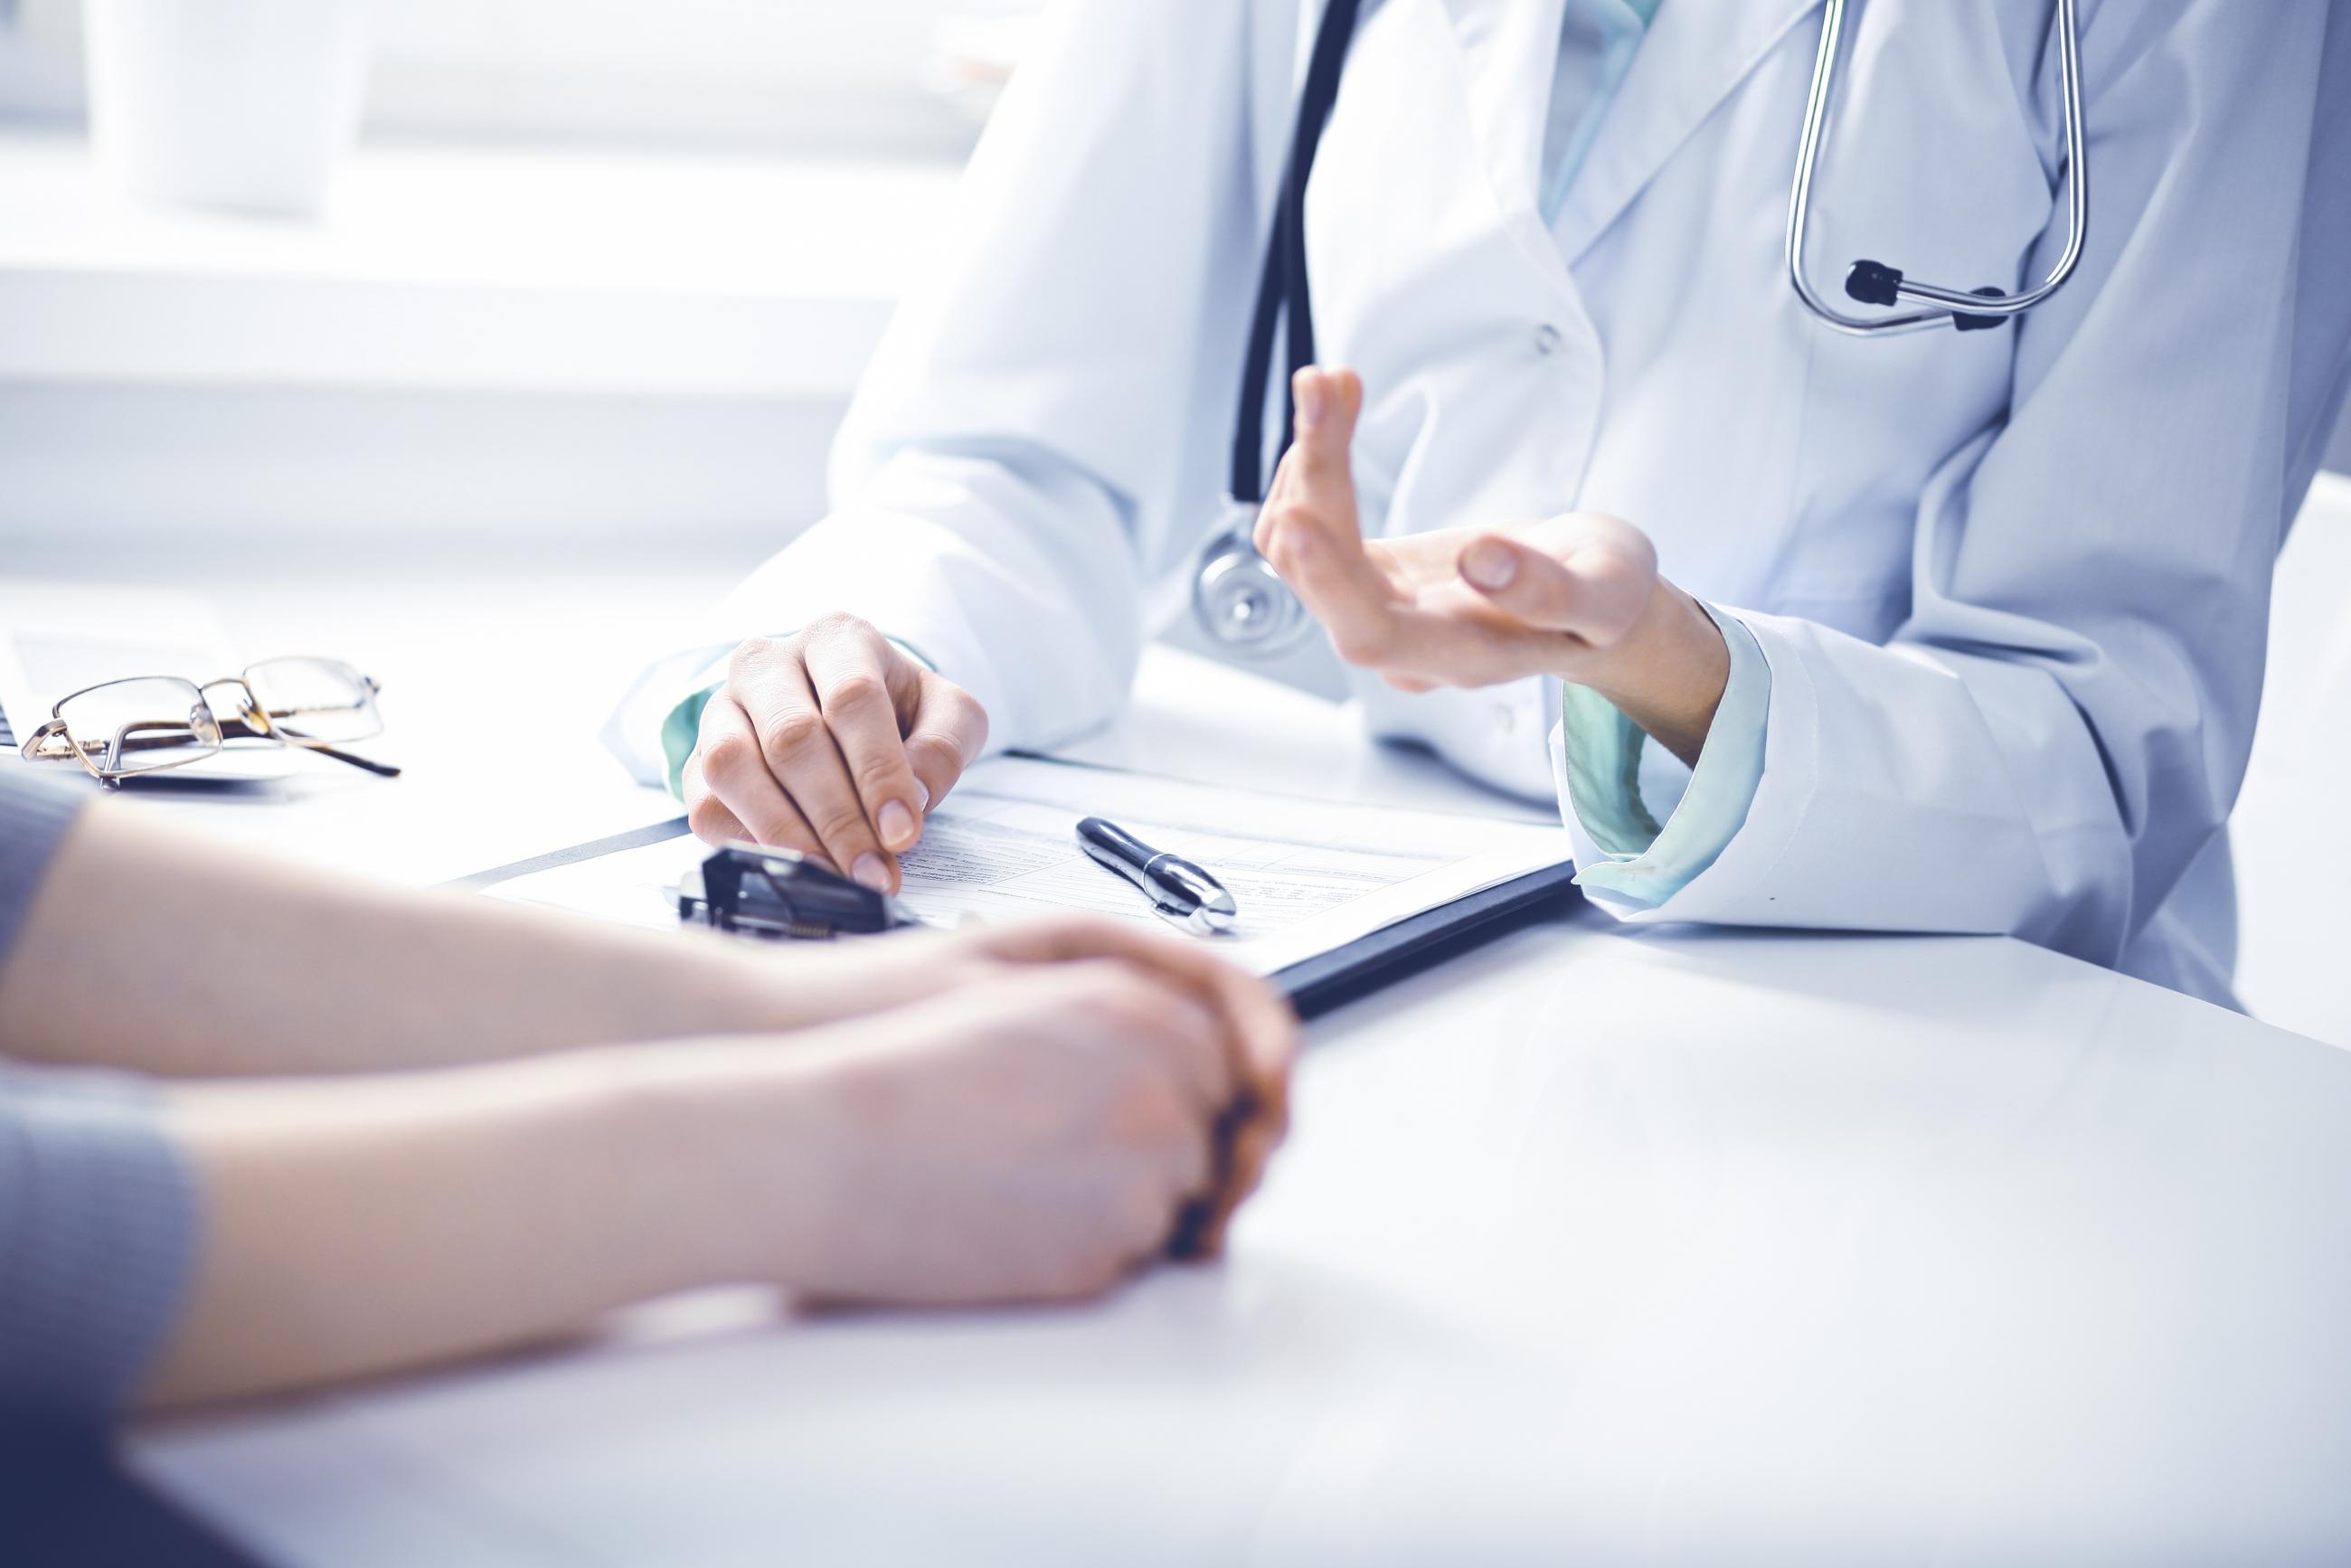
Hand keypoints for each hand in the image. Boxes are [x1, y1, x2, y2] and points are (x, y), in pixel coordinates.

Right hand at [684, 615, 988, 891]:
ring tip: (836, 876)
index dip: (878, 771)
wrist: (847, 714)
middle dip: (837, 817)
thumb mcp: (946, 716)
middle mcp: (767, 664)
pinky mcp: (697, 760)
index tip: (903, 832)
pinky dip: (748, 844)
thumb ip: (943, 749)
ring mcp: (722, 709)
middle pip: (792, 738)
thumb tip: (912, 798)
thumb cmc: (900, 713)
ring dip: (787, 834)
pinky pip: (705, 805)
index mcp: (835, 639)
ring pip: (733, 768)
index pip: (852, 698)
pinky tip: (796, 867)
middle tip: (874, 872)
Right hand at [746, 953, 1292, 1304]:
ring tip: (1026, 1178)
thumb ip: (1122, 1020)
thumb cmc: (897, 1074)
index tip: (1145, 1105)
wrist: (820, 1151)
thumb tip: (1182, 1061)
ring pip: (1179, 1203)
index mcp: (1136, 1011)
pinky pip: (1131, 1259)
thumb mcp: (1024, 998)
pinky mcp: (1107, 1257)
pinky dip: (1087, 1245)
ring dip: (1125, 1198)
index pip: (1225, 1060)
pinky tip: (1015, 1215)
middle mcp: (1157, 1090)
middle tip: (1067, 1147)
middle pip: (1211, 1135)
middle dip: (1157, 1147)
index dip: (1184, 1089)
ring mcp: (1141, 1180)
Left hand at [1254, 367, 1730, 764]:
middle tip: (1321, 387)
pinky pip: (1314, 524)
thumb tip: (1480, 561)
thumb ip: (1549, 591)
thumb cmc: (1604, 595)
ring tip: (1330, 383)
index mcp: (1461, 656)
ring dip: (1306, 461)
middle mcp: (1402, 643)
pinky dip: (1315, 463)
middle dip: (1314, 481)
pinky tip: (1334, 407)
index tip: (1296, 514)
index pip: (1372, 633)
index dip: (1328, 579)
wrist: (1590, 595)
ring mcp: (1377, 609)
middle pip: (1321, 577)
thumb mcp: (1605, 592)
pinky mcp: (1367, 572)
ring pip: (1303, 544)